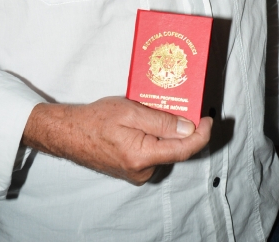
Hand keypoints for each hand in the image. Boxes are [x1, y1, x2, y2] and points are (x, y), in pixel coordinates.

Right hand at [22, 96, 212, 184]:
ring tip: (155, 110)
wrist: (69, 133)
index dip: (201, 134)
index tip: (208, 119)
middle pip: (175, 149)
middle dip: (181, 128)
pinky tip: (146, 121)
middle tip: (180, 104)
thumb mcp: (130, 112)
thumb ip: (160, 121)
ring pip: (163, 150)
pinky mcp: (132, 170)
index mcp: (143, 156)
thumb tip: (188, 128)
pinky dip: (155, 137)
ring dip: (166, 132)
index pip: (184, 149)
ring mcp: (136, 173)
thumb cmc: (96, 119)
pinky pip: (152, 153)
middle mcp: (142, 170)